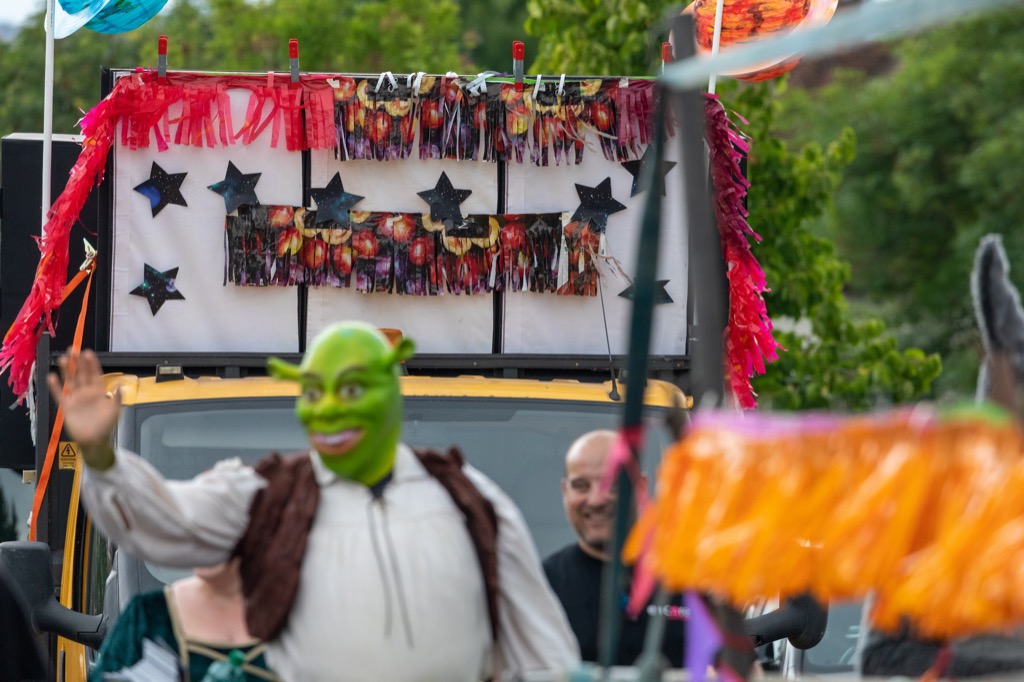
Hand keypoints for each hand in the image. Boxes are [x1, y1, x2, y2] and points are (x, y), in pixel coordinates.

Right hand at [47, 350, 119, 469]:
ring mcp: (76, 398)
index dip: (91, 363)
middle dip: (77, 362)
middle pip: (81, 374)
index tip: (87, 352)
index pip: (95, 374)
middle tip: (72, 349)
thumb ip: (118, 398)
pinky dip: (55, 386)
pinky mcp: (67, 407)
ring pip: (70, 381)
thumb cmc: (106, 425)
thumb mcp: (115, 411)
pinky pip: (59, 394)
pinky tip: (51, 376)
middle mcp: (87, 392)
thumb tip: (121, 384)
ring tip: (63, 359)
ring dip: (66, 371)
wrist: (95, 440)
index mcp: (99, 391)